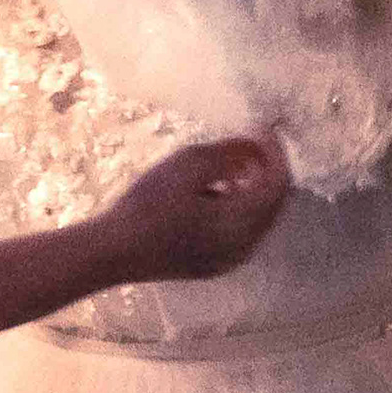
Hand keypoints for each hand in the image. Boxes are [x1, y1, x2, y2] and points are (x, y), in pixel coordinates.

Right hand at [91, 136, 292, 281]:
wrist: (113, 252)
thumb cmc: (147, 205)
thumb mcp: (188, 165)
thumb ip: (230, 152)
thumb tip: (256, 144)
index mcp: (242, 224)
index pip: (278, 183)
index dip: (276, 152)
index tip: (263, 127)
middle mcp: (245, 247)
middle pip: (273, 203)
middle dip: (267, 169)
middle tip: (251, 142)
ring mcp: (230, 260)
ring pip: (258, 218)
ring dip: (253, 188)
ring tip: (232, 165)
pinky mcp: (214, 265)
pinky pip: (241, 232)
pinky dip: (238, 207)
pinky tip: (215, 192)